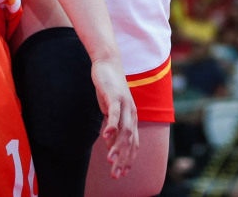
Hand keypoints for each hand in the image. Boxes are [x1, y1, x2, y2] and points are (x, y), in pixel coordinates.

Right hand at [90, 57, 138, 177]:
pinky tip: (105, 137)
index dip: (128, 160)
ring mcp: (125, 105)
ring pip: (124, 130)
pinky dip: (111, 126)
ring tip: (110, 161)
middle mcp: (132, 113)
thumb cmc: (109, 88)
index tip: (121, 174)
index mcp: (132, 118)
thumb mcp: (110, 110)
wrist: (108, 63)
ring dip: (117, 147)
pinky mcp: (115, 96)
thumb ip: (112, 127)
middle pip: (130, 141)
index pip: (132, 144)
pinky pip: (114, 113)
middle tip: (116, 175)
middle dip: (123, 160)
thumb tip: (110, 144)